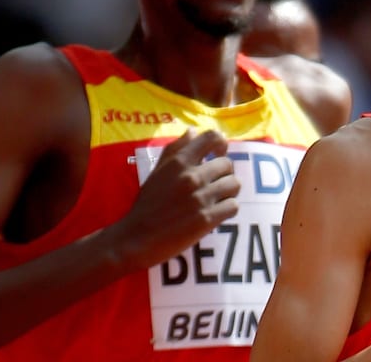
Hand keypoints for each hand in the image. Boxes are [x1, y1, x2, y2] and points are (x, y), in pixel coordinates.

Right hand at [111, 129, 240, 269]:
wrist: (136, 238)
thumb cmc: (146, 204)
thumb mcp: (157, 172)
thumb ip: (175, 149)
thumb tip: (193, 131)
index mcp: (179, 162)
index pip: (212, 137)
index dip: (221, 143)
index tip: (218, 153)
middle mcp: (192, 176)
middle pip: (227, 164)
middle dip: (224, 174)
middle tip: (216, 184)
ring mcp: (200, 198)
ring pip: (234, 184)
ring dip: (229, 192)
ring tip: (218, 199)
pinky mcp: (207, 219)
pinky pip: (233, 206)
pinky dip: (228, 209)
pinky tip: (218, 212)